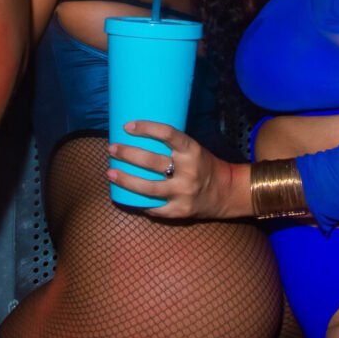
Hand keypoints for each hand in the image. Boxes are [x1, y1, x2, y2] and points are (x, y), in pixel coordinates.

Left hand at [107, 120, 248, 219]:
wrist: (228, 192)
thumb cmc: (205, 165)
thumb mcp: (194, 149)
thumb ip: (172, 146)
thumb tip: (139, 137)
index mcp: (192, 151)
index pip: (167, 134)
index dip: (146, 128)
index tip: (127, 126)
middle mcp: (188, 171)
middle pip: (151, 162)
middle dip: (127, 154)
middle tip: (112, 148)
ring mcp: (183, 193)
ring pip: (148, 188)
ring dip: (126, 180)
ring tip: (110, 173)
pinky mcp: (180, 211)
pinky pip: (153, 208)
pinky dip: (138, 202)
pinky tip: (125, 196)